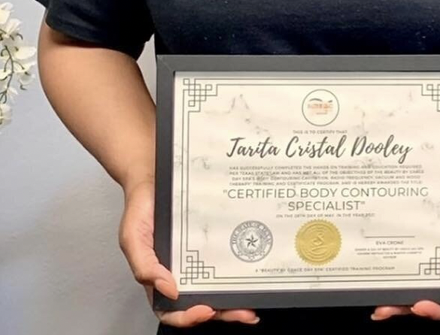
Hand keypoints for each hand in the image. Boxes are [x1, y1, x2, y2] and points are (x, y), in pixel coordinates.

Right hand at [119, 178, 259, 326]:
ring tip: (254, 301)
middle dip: (225, 312)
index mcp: (160, 276)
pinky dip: (242, 266)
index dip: (188, 317)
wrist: (157, 174)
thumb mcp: (133, 237)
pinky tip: (254, 267)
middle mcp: (182, 269)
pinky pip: (229, 256)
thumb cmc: (141, 207)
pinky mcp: (214, 240)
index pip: (173, 309)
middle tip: (244, 314)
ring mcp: (200, 255)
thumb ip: (144, 265)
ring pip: (220, 283)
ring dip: (237, 295)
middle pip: (203, 301)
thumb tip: (168, 290)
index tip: (206, 311)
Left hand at [371, 161, 439, 321]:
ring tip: (375, 296)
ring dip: (393, 289)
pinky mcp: (423, 233)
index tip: (419, 306)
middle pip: (426, 294)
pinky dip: (394, 258)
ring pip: (412, 277)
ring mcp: (434, 248)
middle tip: (382, 310)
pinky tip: (379, 258)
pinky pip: (408, 249)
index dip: (437, 310)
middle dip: (403, 305)